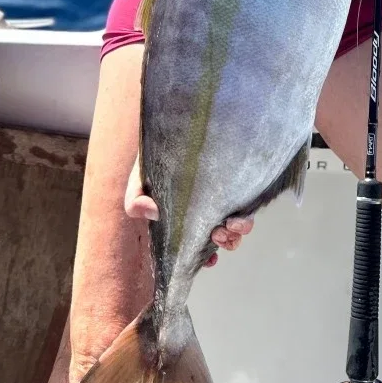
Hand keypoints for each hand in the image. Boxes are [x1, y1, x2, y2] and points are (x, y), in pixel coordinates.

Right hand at [124, 162, 253, 267]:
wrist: (175, 122)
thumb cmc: (155, 156)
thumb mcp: (138, 180)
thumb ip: (135, 199)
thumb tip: (152, 213)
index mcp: (185, 214)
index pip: (198, 241)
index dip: (205, 255)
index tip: (211, 260)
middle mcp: (206, 206)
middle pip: (222, 233)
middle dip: (225, 241)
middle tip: (219, 235)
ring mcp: (222, 192)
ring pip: (236, 220)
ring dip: (236, 231)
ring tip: (230, 227)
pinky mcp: (235, 178)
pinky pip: (247, 201)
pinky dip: (245, 215)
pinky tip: (238, 217)